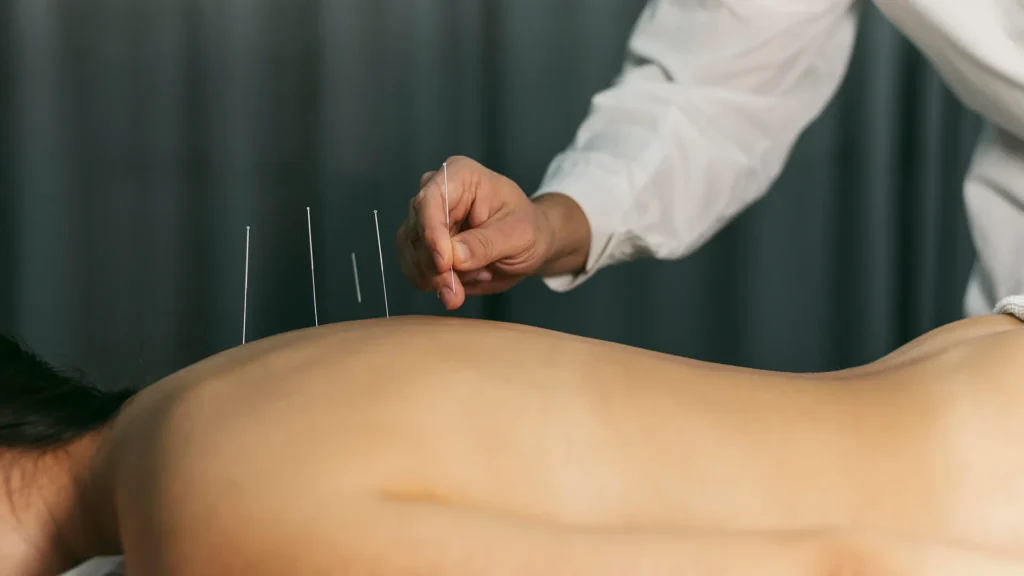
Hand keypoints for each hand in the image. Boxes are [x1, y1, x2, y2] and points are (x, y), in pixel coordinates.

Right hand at [396, 156, 588, 309]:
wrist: (530, 246)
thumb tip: (454, 257)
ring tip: (467, 286)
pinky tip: (460, 286)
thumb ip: (485, 243)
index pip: (430, 200)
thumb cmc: (528, 229)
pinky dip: (433, 285)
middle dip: (434, 266)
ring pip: (411, 253)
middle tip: (455, 292)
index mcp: (459, 176)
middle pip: (416, 230)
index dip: (432, 233)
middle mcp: (435, 193)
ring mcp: (426, 221)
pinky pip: (414, 269)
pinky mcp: (424, 246)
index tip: (444, 264)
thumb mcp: (518, 234)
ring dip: (435, 279)